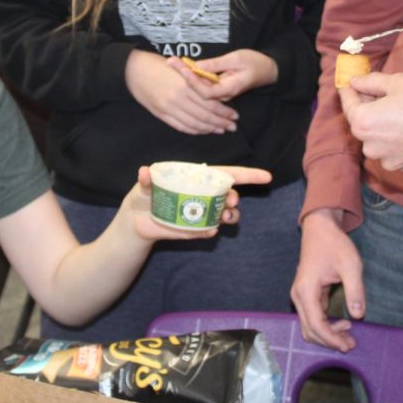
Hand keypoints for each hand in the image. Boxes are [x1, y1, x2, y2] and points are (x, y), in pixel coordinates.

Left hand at [122, 165, 272, 240]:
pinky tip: (208, 230)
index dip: (248, 175)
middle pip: (230, 194)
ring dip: (231, 216)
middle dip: (235, 198)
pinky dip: (211, 230)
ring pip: (226, 214)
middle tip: (229, 201)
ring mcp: (202, 213)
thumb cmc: (144, 196)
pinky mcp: (196, 229)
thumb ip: (146, 179)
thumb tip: (143, 171)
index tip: (267, 176)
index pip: (228, 174)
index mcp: (199, 178)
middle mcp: (205, 194)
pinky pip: (209, 230)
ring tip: (225, 218)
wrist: (136, 221)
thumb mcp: (144, 186)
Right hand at [125, 50, 237, 133]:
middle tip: (232, 126)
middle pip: (204, 115)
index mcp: (184, 84)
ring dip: (209, 128)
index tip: (235, 115)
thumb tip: (215, 91)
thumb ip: (196, 80)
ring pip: (194, 123)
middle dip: (221, 122)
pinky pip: (181, 126)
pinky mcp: (161, 114)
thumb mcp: (179, 68)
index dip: (224, 111)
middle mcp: (177, 98)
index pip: (210, 102)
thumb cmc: (158, 66)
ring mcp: (168, 108)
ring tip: (221, 130)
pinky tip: (203, 130)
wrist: (133, 70)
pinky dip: (194, 130)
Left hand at [171, 50, 277, 101]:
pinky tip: (182, 67)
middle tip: (170, 60)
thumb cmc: (254, 62)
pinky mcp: (218, 88)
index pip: (204, 91)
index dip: (192, 80)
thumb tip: (197, 66)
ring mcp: (220, 92)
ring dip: (186, 75)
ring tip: (172, 62)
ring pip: (199, 88)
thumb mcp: (236, 59)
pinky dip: (193, 77)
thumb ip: (216, 64)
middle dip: (183, 75)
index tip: (181, 66)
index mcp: (228, 89)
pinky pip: (203, 85)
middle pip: (198, 90)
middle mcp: (222, 94)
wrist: (267, 70)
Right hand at [291, 210, 365, 351]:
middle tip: (351, 344)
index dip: (331, 339)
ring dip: (327, 335)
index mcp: (306, 290)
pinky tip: (343, 324)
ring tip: (349, 337)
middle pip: (310, 330)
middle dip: (329, 341)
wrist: (320, 228)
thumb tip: (358, 315)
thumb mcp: (350, 265)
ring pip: (309, 326)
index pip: (316, 325)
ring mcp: (300, 295)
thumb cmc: (335, 244)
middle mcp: (298, 295)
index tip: (348, 345)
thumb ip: (355, 290)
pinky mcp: (306, 294)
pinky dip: (325, 325)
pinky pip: (313, 317)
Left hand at [337, 73, 402, 172]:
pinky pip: (391, 147)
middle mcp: (369, 145)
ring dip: (382, 122)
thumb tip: (355, 81)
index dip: (349, 89)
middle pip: (361, 121)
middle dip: (368, 105)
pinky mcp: (402, 166)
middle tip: (380, 89)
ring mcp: (386, 159)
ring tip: (400, 107)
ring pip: (377, 136)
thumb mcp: (398, 82)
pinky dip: (395, 136)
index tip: (351, 81)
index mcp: (363, 123)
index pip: (347, 102)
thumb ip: (371, 82)